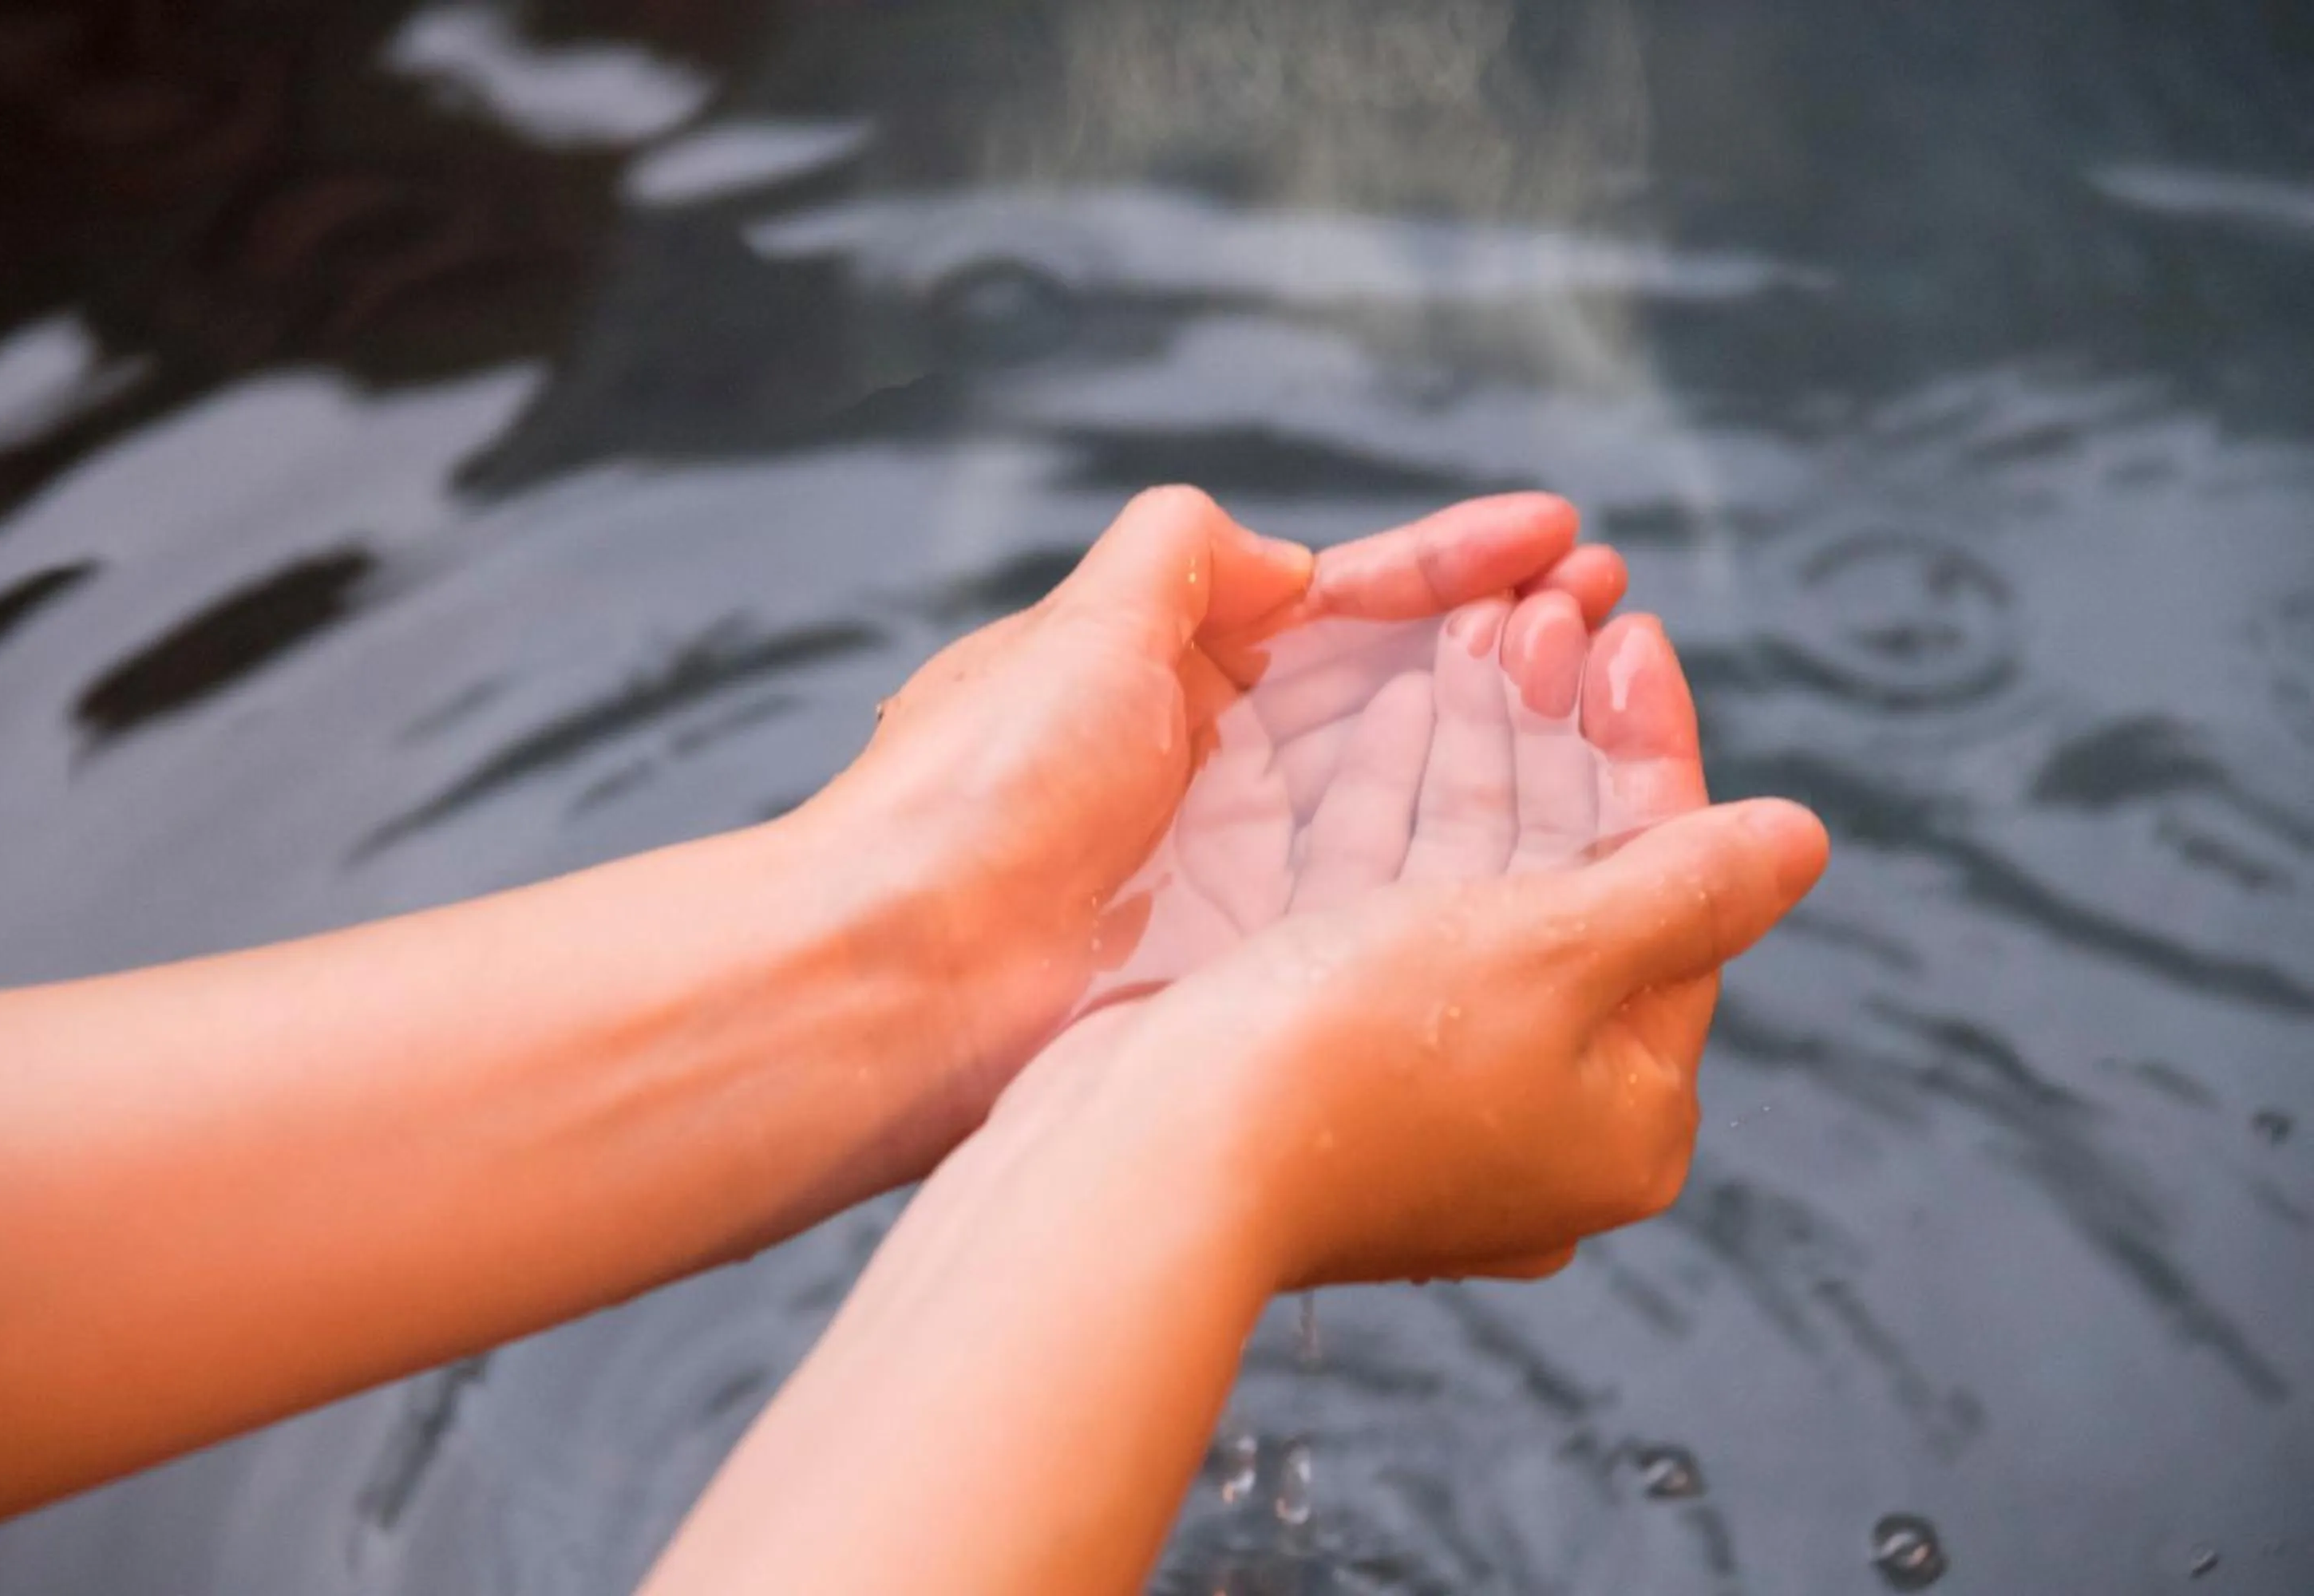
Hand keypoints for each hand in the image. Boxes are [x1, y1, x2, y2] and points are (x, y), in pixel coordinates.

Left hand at [803, 486, 1625, 1116]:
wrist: (902, 980)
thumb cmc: (981, 789)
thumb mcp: (1085, 624)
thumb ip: (1185, 554)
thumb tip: (1281, 553)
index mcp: (1169, 670)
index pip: (1340, 602)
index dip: (1451, 566)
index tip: (1559, 540)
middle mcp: (1216, 767)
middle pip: (1393, 690)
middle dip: (1505, 643)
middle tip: (1613, 610)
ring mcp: (1242, 868)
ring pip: (1408, 787)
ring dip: (1508, 733)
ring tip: (1613, 683)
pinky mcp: (1258, 959)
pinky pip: (1387, 891)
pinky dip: (1471, 850)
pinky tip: (1557, 816)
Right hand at [993, 614, 1829, 1287]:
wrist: (1143, 1162)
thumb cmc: (1358, 1062)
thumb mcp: (1556, 956)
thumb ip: (1688, 889)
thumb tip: (1805, 841)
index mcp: (1625, 1115)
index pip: (1673, 892)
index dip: (1651, 748)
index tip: (1633, 630)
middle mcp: (1536, 1112)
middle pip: (1574, 883)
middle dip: (1559, 733)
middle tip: (1552, 608)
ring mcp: (1426, 1089)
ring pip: (1475, 884)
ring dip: (1480, 750)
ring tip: (1482, 624)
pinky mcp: (1328, 1059)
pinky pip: (1388, 911)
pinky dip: (1396, 812)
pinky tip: (1398, 704)